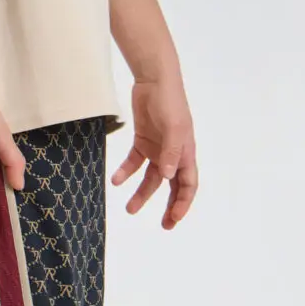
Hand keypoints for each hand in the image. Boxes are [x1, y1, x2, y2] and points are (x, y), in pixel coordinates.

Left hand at [110, 73, 197, 228]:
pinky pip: (134, 162)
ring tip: (130, 209)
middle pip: (173, 186)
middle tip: (163, 225)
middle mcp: (173, 154)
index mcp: (186, 153)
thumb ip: (172, 153)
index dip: (183, 203)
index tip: (173, 219)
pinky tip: (116, 180)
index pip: (188, 184)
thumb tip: (169, 178)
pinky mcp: (142, 140)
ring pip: (151, 178)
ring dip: (142, 193)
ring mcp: (158, 148)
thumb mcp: (174, 127)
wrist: (153, 80)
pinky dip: (125, 172)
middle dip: (169, 206)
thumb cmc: (169, 102)